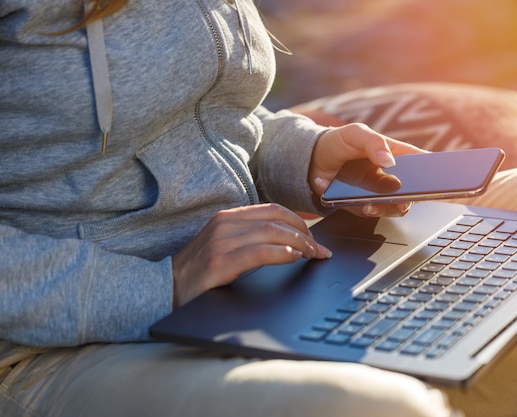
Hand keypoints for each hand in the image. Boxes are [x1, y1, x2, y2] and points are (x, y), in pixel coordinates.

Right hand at [171, 203, 331, 307]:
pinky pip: (259, 253)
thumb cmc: (200, 270)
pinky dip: (281, 254)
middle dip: (305, 234)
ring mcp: (220, 242)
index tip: (315, 236)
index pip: (273, 209)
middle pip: (277, 220)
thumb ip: (251, 237)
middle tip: (319, 250)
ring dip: (299, 244)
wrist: (167, 287)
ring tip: (313, 255)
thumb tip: (289, 237)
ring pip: (272, 233)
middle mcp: (225, 224)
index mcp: (228, 217)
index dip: (299, 221)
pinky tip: (293, 259)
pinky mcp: (218, 262)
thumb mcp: (225, 245)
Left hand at [309, 123, 426, 216]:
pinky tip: (353, 202)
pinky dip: (362, 210)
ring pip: (395, 208)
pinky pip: (370, 213)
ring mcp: (378, 193)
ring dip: (384, 208)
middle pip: (413, 192)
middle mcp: (391, 176)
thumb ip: (373, 142)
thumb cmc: (338, 142)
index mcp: (396, 154)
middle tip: (403, 199)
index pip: (422, 163)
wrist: (310, 160)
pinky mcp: (362, 205)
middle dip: (411, 198)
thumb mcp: (355, 133)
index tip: (440, 180)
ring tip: (369, 205)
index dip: (435, 172)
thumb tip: (389, 161)